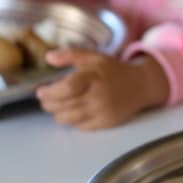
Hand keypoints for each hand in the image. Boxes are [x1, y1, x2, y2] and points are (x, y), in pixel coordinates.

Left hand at [35, 49, 169, 129]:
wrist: (141, 85)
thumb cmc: (114, 70)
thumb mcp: (94, 57)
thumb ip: (71, 55)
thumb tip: (48, 57)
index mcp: (93, 77)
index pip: (66, 88)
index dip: (49, 92)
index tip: (41, 91)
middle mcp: (97, 96)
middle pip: (63, 106)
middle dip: (48, 104)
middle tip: (46, 99)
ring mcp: (102, 111)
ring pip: (68, 119)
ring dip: (58, 114)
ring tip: (58, 106)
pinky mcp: (106, 123)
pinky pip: (80, 127)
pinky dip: (73, 121)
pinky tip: (75, 112)